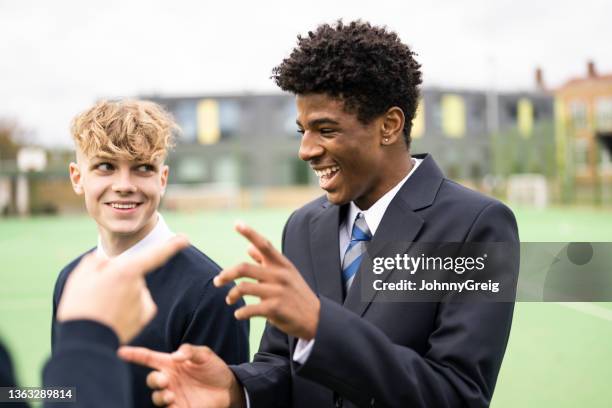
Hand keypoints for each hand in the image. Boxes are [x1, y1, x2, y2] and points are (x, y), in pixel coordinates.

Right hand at [57, 235, 188, 343]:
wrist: (85, 343)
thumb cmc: (80, 307)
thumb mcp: (80, 277)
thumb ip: (98, 262)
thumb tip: (109, 263)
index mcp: (127, 271)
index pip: (155, 255)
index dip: (171, 246)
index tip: (185, 239)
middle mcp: (140, 286)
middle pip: (131, 274)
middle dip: (117, 279)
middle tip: (96, 296)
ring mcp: (143, 302)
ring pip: (134, 289)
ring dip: (121, 295)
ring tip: (101, 309)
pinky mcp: (144, 317)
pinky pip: (139, 304)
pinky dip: (129, 307)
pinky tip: (113, 316)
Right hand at [118, 344, 244, 407]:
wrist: (228, 388)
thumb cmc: (214, 368)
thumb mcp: (205, 355)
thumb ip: (190, 351)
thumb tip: (175, 356)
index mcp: (171, 364)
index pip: (148, 358)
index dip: (134, 355)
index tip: (121, 351)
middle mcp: (169, 380)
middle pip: (152, 380)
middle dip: (154, 380)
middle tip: (165, 380)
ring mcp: (173, 395)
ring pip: (157, 397)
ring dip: (160, 396)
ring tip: (171, 395)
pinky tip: (174, 404)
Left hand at [214, 222, 320, 339]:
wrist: (316, 319)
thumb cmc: (297, 294)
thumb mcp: (286, 274)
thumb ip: (267, 261)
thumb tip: (249, 247)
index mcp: (282, 264)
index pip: (264, 244)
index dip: (250, 233)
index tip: (237, 223)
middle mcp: (280, 275)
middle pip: (244, 268)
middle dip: (226, 275)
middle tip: (217, 281)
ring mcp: (278, 292)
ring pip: (243, 288)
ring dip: (231, 295)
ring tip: (229, 300)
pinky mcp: (275, 309)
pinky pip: (249, 309)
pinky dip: (240, 312)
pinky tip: (239, 314)